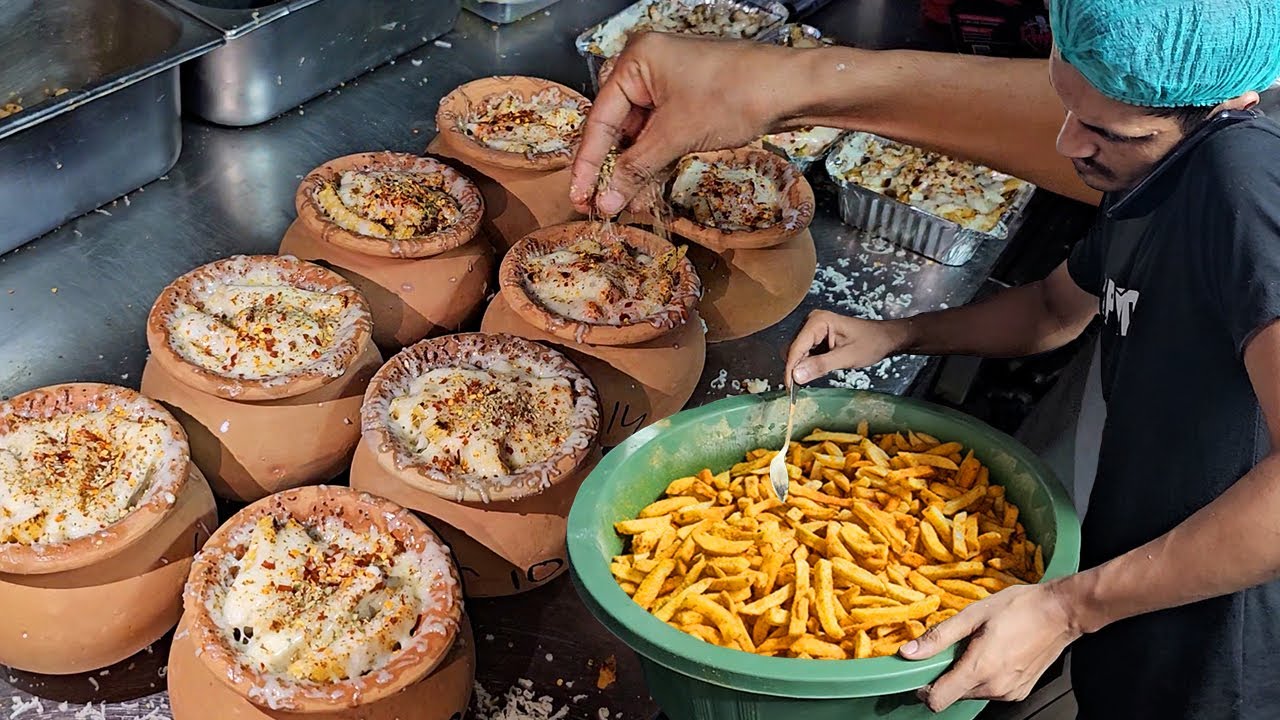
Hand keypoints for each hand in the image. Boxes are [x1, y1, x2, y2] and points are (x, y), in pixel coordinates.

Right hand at [569, 34, 799, 215]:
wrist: (790, 90)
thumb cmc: (735, 96)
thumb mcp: (677, 135)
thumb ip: (637, 168)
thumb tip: (606, 202)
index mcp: (636, 59)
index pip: (600, 117)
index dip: (589, 162)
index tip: (579, 195)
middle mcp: (646, 67)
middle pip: (615, 125)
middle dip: (609, 168)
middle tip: (596, 204)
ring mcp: (667, 84)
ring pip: (637, 134)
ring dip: (631, 170)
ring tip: (619, 205)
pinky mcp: (686, 101)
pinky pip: (658, 134)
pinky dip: (651, 161)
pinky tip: (642, 190)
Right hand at [785, 310, 909, 385]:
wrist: (885, 338)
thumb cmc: (871, 344)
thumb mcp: (847, 357)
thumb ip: (821, 365)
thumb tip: (796, 376)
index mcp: (818, 321)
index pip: (796, 347)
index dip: (790, 368)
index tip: (790, 389)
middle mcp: (811, 322)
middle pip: (792, 349)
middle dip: (795, 368)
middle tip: (802, 386)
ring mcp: (812, 329)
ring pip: (796, 353)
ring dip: (801, 367)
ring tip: (816, 375)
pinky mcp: (816, 337)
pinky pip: (804, 353)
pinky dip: (807, 364)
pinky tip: (818, 370)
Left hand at [900, 582, 1081, 711]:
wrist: (1060, 612)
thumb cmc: (1020, 608)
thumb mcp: (972, 615)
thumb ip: (938, 637)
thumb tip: (909, 652)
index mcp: (980, 669)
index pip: (938, 700)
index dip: (924, 689)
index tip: (922, 671)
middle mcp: (995, 687)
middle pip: (953, 695)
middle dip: (946, 675)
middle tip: (955, 648)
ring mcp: (1009, 692)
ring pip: (971, 693)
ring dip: (966, 675)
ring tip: (978, 647)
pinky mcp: (1019, 692)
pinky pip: (990, 691)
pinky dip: (984, 676)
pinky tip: (993, 653)